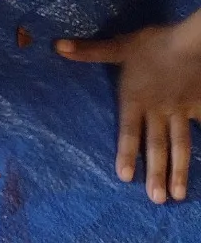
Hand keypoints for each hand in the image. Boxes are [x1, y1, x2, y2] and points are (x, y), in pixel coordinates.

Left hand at [57, 14, 200, 201]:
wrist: (193, 42)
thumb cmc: (153, 44)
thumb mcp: (119, 47)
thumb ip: (90, 51)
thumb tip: (56, 46)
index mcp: (136, 100)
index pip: (129, 131)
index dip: (126, 153)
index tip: (125, 178)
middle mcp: (158, 111)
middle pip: (156, 146)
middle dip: (156, 173)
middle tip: (156, 200)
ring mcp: (181, 112)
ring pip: (180, 145)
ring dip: (179, 170)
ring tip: (177, 195)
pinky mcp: (198, 107)